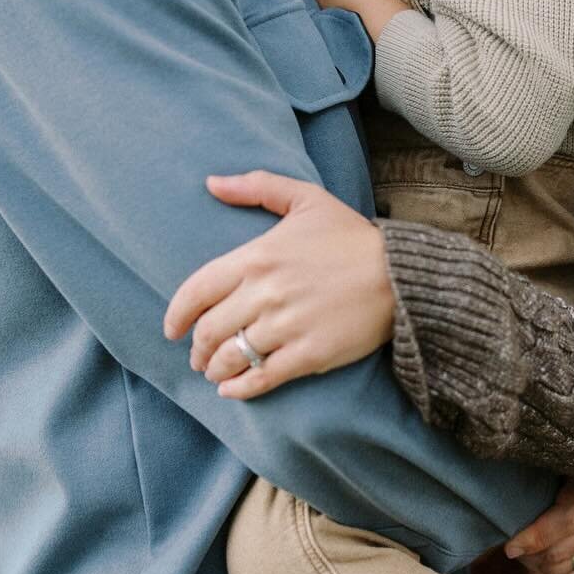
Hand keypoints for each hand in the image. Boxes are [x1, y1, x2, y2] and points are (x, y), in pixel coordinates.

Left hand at [163, 172, 395, 394]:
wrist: (401, 276)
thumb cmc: (352, 236)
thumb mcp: (307, 198)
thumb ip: (257, 187)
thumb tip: (211, 183)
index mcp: (257, 257)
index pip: (197, 291)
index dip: (177, 315)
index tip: (172, 329)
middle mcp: (265, 294)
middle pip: (210, 329)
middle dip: (197, 347)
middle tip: (198, 355)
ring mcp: (286, 327)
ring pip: (231, 356)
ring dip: (214, 369)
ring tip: (214, 372)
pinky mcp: (308, 355)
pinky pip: (261, 378)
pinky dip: (239, 389)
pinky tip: (231, 390)